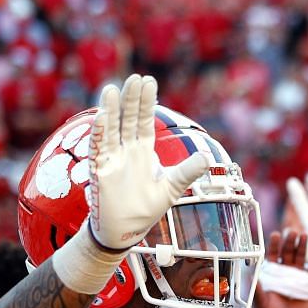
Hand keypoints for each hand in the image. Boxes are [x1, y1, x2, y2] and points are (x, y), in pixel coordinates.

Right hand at [87, 74, 210, 252]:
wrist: (126, 229)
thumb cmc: (146, 207)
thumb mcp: (172, 188)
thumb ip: (187, 172)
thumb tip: (207, 158)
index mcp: (143, 152)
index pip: (144, 121)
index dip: (146, 103)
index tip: (149, 82)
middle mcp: (126, 151)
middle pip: (128, 119)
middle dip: (132, 100)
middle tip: (137, 78)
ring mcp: (111, 158)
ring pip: (111, 129)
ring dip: (113, 110)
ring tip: (115, 89)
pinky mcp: (100, 169)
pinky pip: (99, 147)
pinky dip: (100, 132)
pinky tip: (102, 116)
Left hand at [254, 227, 307, 307]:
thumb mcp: (262, 303)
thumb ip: (257, 289)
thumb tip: (250, 274)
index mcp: (272, 273)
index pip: (272, 254)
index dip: (273, 245)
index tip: (275, 235)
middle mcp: (285, 271)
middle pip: (288, 252)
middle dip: (289, 241)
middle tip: (291, 232)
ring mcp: (299, 276)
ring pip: (301, 257)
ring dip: (303, 246)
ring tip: (304, 236)